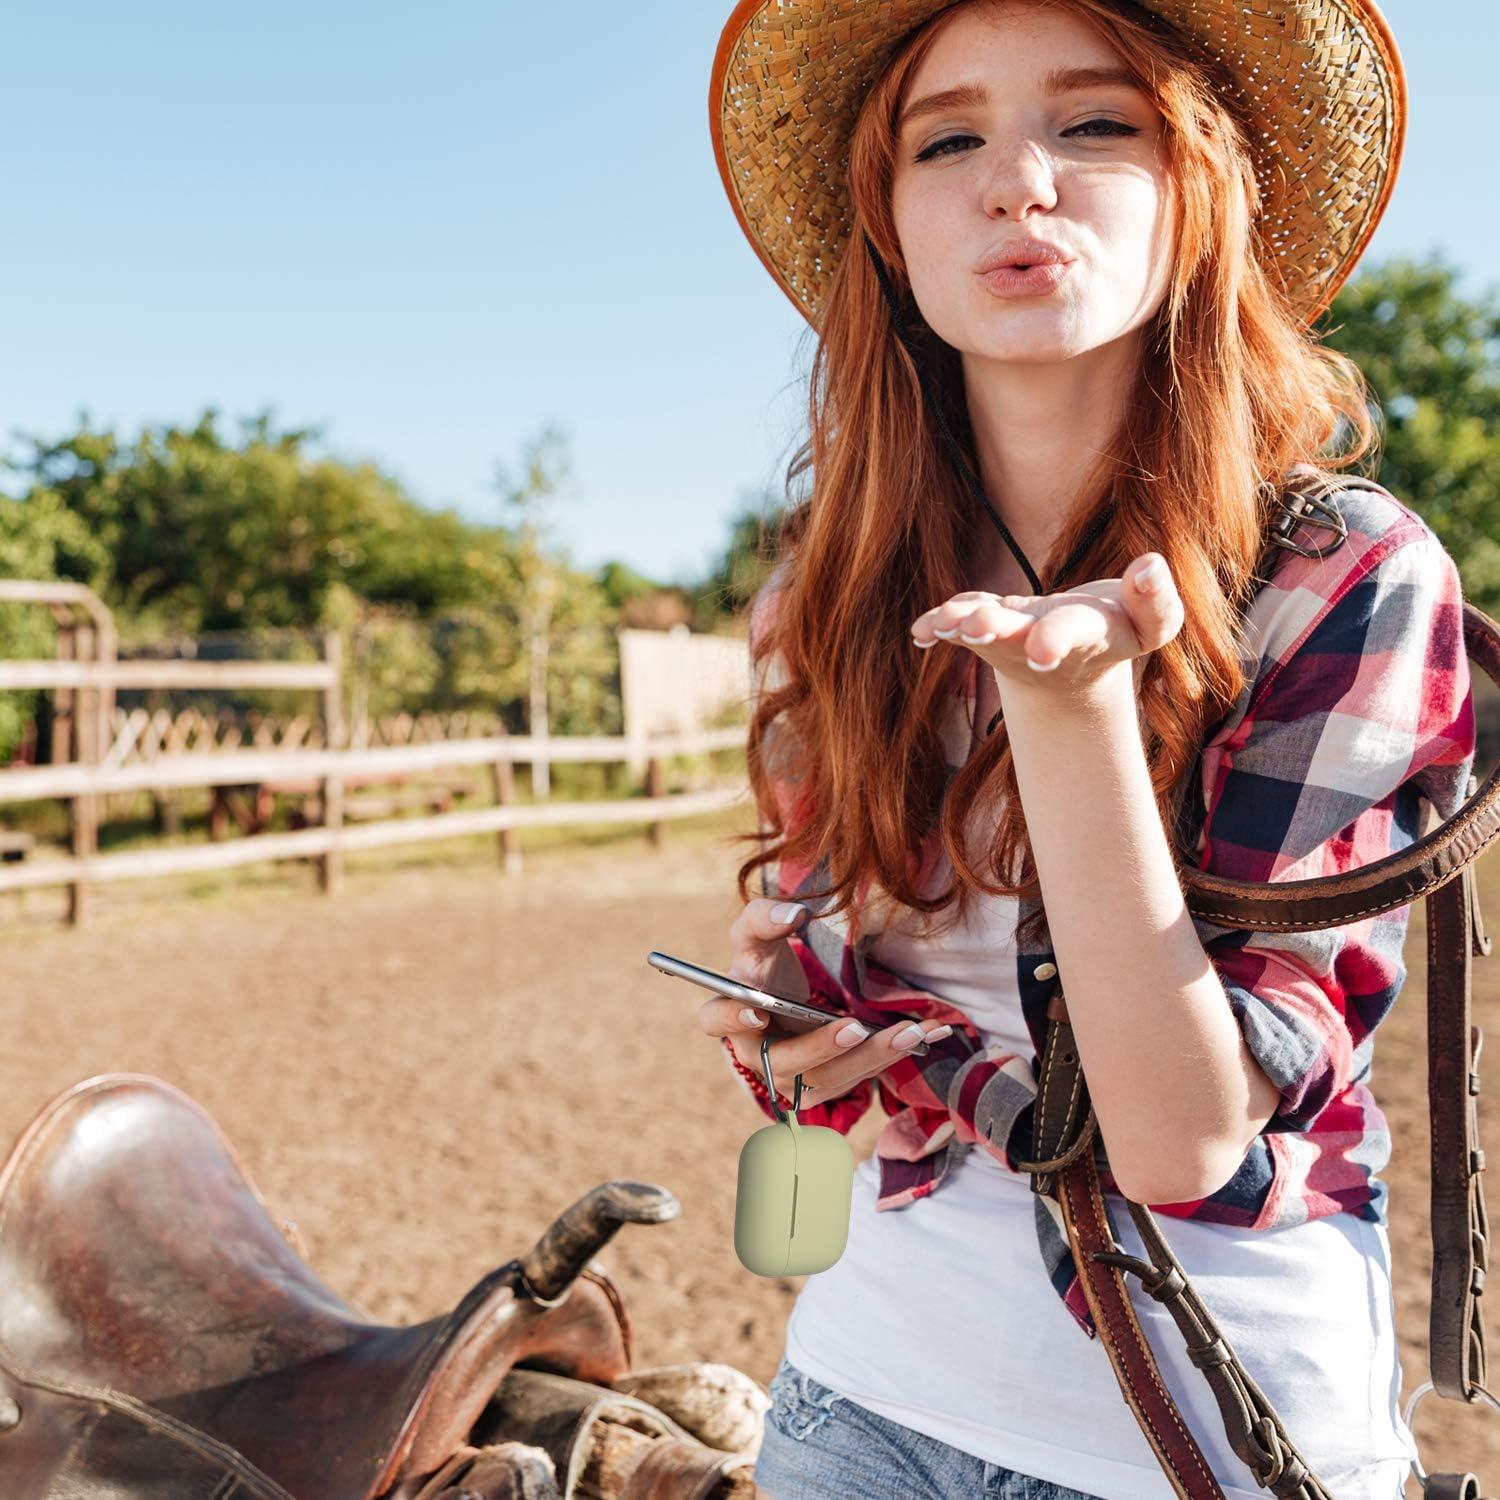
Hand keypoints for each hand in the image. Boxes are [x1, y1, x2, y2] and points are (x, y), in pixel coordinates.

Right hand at [700, 898, 954, 1107]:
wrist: (783, 1005)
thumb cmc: (765, 968)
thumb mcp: (757, 936)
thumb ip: (765, 917)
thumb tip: (796, 912)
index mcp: (730, 1013)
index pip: (716, 1021)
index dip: (733, 1021)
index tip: (758, 1013)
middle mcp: (756, 1054)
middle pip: (785, 1061)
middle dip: (821, 1047)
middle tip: (854, 1028)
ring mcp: (790, 1077)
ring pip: (830, 1077)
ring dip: (871, 1056)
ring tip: (909, 1032)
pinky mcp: (824, 1086)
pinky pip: (859, 1076)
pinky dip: (894, 1054)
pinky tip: (930, 1032)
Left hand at [909, 552, 1181, 694]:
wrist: (1072, 668)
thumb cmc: (1116, 632)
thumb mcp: (1150, 624)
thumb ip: (1156, 599)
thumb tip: (1151, 564)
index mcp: (1086, 637)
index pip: (1072, 634)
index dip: (1056, 639)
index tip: (1039, 652)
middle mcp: (1038, 641)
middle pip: (1015, 636)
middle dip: (997, 629)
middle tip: (977, 627)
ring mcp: (1006, 637)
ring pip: (982, 630)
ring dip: (962, 623)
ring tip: (945, 624)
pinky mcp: (983, 627)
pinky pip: (956, 623)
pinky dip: (936, 625)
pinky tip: (920, 633)